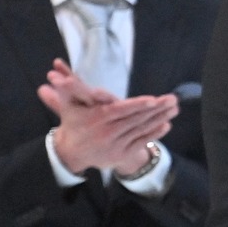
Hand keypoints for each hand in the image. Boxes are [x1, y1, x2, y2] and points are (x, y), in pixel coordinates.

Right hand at [38, 60, 175, 174]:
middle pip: (135, 119)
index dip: (137, 105)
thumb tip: (52, 72)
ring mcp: (115, 145)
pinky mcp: (121, 154)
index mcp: (96, 119)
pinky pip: (141, 142)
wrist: (71, 153)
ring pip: (141, 130)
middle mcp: (106, 133)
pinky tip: (167, 125)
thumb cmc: (73, 124)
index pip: (120, 111)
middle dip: (156, 109)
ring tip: (174, 109)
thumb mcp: (67, 106)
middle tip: (173, 99)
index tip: (153, 99)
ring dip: (160, 119)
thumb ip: (66, 88)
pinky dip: (154, 134)